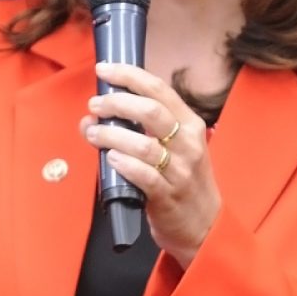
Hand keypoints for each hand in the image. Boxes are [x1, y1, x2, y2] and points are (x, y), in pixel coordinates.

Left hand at [81, 61, 220, 268]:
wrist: (204, 226)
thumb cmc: (182, 181)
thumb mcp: (172, 148)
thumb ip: (137, 130)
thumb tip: (92, 117)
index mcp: (190, 124)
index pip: (159, 89)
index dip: (129, 75)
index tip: (104, 69)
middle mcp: (188, 143)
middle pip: (151, 112)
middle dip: (117, 103)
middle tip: (95, 105)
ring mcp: (180, 171)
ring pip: (144, 145)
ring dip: (112, 135)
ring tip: (93, 133)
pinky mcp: (168, 196)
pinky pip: (145, 176)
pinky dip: (124, 164)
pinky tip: (110, 158)